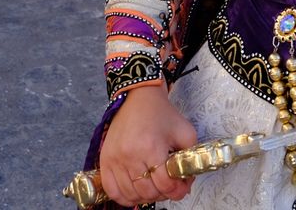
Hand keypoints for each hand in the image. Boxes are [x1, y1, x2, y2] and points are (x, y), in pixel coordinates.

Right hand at [97, 86, 197, 206]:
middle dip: (163, 194)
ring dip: (145, 197)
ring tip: (154, 187)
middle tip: (170, 186)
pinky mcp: (105, 160)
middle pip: (148, 192)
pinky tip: (135, 191)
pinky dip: (124, 197)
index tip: (183, 186)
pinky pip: (111, 190)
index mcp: (152, 147)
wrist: (138, 98)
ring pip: (130, 194)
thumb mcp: (185, 131)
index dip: (178, 190)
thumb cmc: (162, 114)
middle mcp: (131, 155)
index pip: (165, 184)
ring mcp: (115, 159)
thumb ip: (190, 157)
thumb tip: (186, 181)